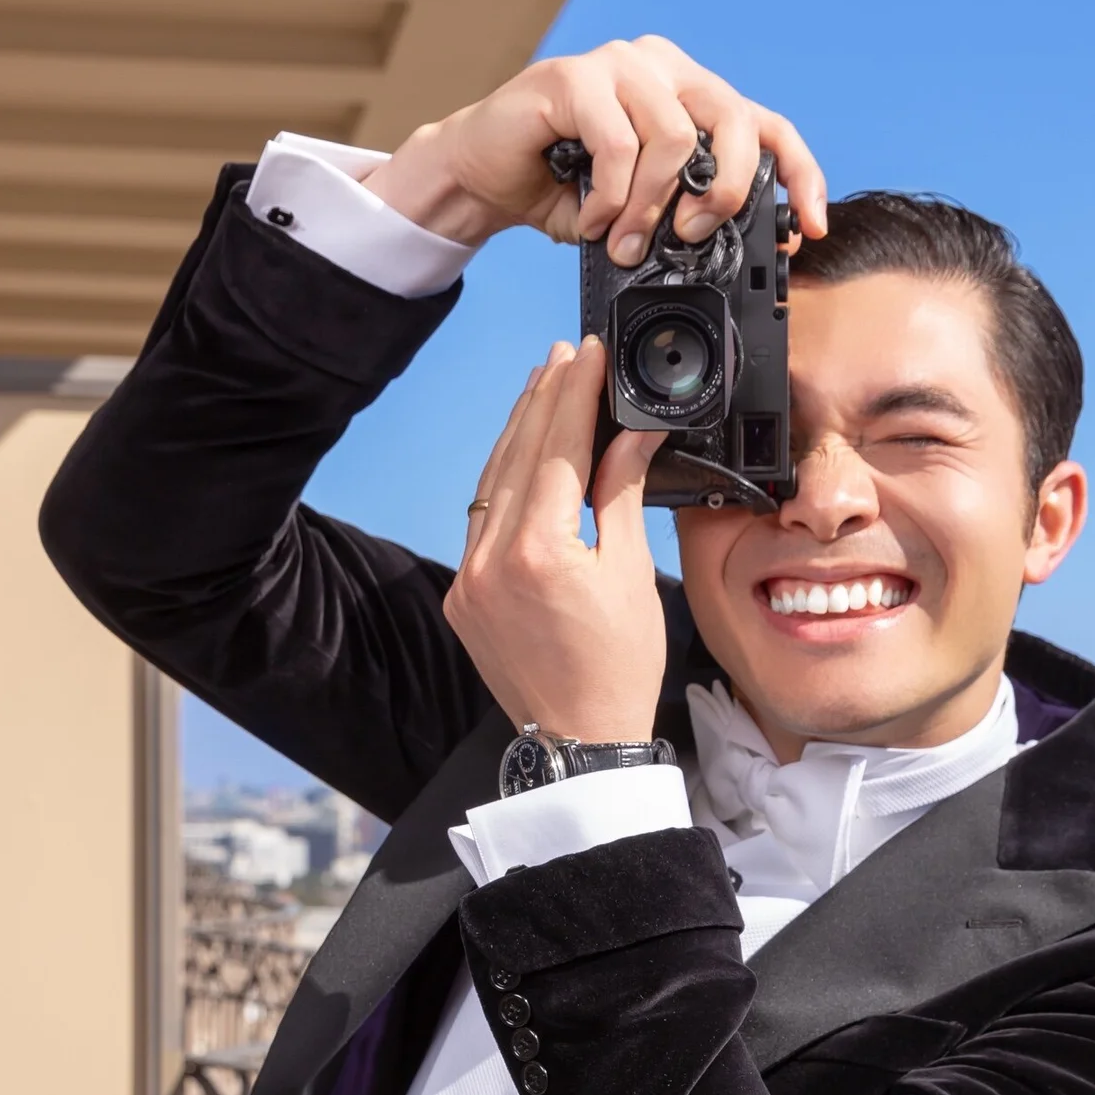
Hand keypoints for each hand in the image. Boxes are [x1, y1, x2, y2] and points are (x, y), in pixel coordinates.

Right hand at [361, 34, 826, 263]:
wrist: (487, 180)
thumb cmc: (566, 194)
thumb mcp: (643, 215)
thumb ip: (688, 217)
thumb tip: (743, 248)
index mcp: (688, 97)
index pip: (764, 124)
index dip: (797, 174)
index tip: (807, 227)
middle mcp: (661, 69)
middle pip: (730, 119)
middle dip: (723, 191)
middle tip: (692, 235)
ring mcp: (619, 65)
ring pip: (671, 137)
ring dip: (651, 207)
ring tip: (626, 242)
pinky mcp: (574, 77)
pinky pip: (617, 143)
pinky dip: (611, 198)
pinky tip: (595, 219)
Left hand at [444, 339, 666, 742]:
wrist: (581, 741)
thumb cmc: (618, 670)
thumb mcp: (631, 574)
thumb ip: (622, 494)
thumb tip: (631, 432)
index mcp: (539, 552)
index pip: (559, 447)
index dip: (576, 392)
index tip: (590, 353)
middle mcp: (491, 560)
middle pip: (520, 454)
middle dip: (546, 398)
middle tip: (568, 355)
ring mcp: (469, 578)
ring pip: (493, 482)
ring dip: (520, 432)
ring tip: (545, 388)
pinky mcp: (462, 595)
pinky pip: (481, 519)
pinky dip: (504, 480)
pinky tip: (522, 455)